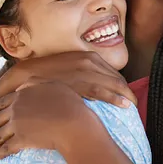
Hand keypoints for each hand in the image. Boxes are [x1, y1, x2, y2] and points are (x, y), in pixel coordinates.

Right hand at [0, 51, 135, 109]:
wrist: (27, 74)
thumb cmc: (48, 74)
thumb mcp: (69, 68)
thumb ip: (84, 74)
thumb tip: (95, 85)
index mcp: (89, 57)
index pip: (113, 72)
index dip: (123, 85)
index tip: (128, 95)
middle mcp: (89, 61)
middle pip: (117, 78)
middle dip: (127, 91)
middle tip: (135, 104)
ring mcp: (84, 72)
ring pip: (113, 84)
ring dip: (126, 96)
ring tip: (133, 106)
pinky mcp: (78, 83)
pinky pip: (102, 91)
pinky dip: (115, 98)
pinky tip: (124, 105)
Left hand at [0, 81, 92, 159]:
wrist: (72, 123)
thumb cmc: (68, 103)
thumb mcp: (52, 85)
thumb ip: (35, 83)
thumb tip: (23, 86)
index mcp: (22, 95)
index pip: (3, 101)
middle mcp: (15, 110)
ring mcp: (16, 126)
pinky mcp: (20, 141)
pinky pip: (5, 149)